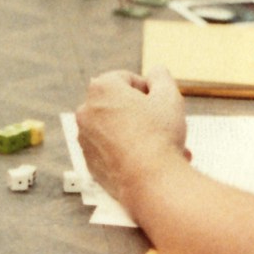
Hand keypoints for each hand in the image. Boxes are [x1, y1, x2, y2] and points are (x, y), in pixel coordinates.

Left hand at [76, 67, 189, 199]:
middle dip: (143, 114)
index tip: (160, 102)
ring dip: (139, 134)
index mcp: (101, 89)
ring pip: (116, 129)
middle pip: (119, 105)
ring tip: (164, 146)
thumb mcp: (169, 96)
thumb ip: (162, 77)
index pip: (126, 79)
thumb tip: (156, 72)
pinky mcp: (89, 161)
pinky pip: (111, 150)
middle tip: (163, 124)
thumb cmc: (158, 137)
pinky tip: (151, 161)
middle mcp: (86, 111)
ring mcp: (85, 138)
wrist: (149, 181)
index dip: (148, 89)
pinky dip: (127, 152)